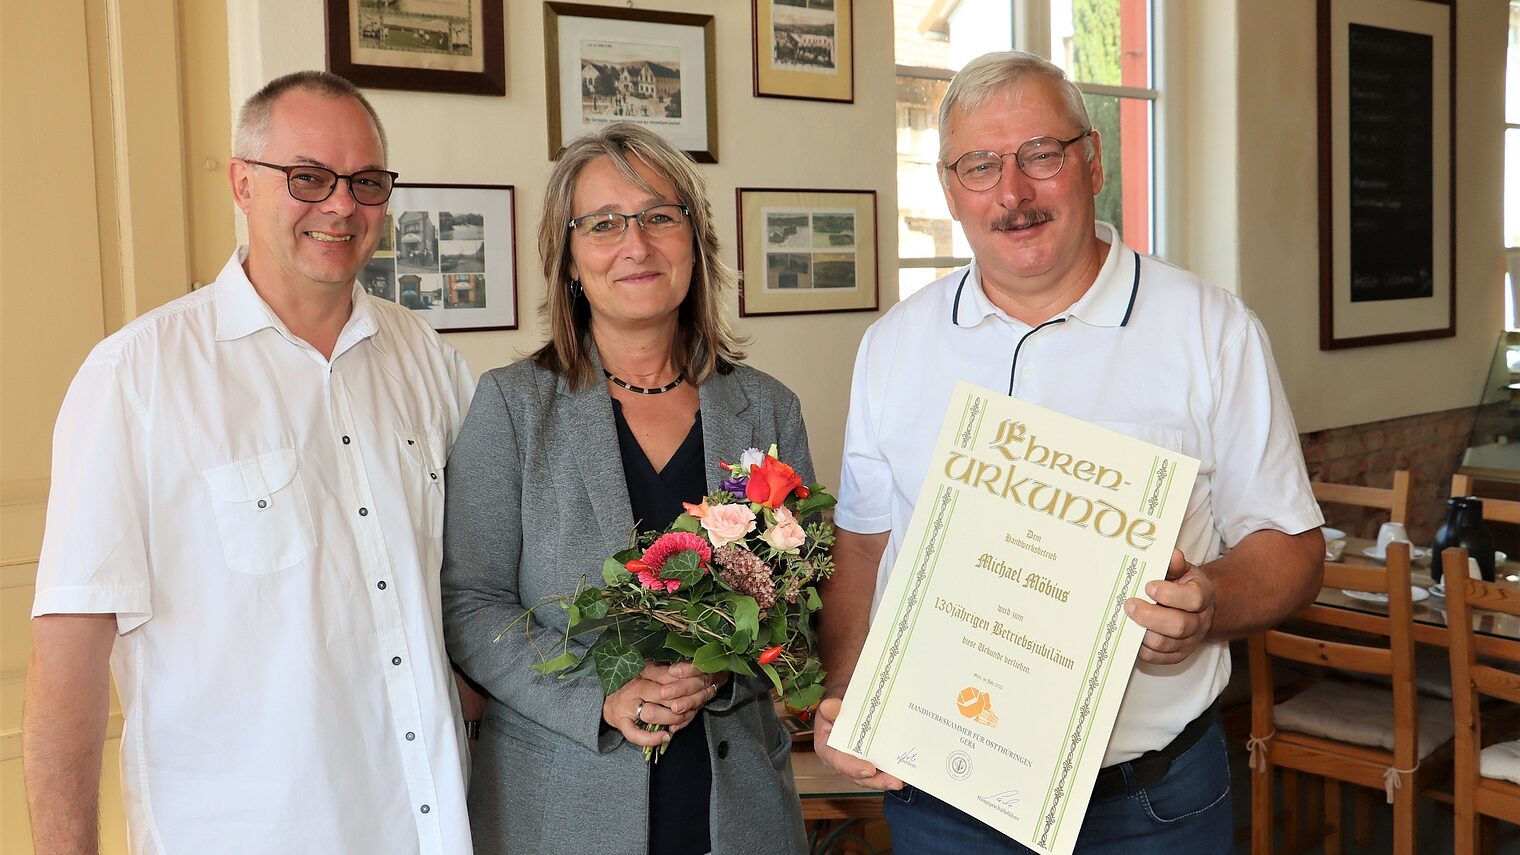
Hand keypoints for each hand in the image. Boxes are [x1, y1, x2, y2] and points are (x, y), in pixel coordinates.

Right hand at [601, 662, 716, 745]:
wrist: (605, 698)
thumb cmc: (633, 685)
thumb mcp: (649, 672)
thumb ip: (667, 673)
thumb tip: (693, 673)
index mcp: (642, 671)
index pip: (667, 675)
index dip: (684, 682)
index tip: (698, 685)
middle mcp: (634, 687)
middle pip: (663, 694)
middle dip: (682, 702)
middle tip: (694, 705)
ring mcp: (626, 705)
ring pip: (652, 713)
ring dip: (672, 718)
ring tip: (681, 719)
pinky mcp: (621, 722)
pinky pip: (635, 734)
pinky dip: (651, 738)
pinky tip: (665, 736)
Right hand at [812, 696, 903, 790]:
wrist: (847, 701)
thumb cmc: (838, 703)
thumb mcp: (832, 701)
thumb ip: (831, 706)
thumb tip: (830, 707)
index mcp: (828, 747)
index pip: (838, 761)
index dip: (853, 768)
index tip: (869, 770)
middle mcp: (841, 759)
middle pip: (857, 776)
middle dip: (876, 781)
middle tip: (894, 782)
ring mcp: (856, 761)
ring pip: (870, 777)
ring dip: (886, 780)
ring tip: (902, 780)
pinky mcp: (869, 760)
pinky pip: (879, 771)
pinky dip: (891, 773)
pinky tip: (905, 774)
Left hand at [1126, 548, 1214, 664]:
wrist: (1194, 606)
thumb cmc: (1183, 585)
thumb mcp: (1182, 570)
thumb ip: (1175, 564)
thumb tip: (1172, 554)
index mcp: (1203, 596)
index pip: (1193, 599)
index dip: (1169, 594)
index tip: (1148, 586)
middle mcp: (1200, 622)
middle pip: (1178, 626)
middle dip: (1149, 616)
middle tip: (1129, 605)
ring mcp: (1189, 641)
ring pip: (1165, 644)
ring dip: (1142, 633)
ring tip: (1126, 619)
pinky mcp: (1177, 655)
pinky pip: (1158, 658)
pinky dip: (1141, 648)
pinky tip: (1131, 634)